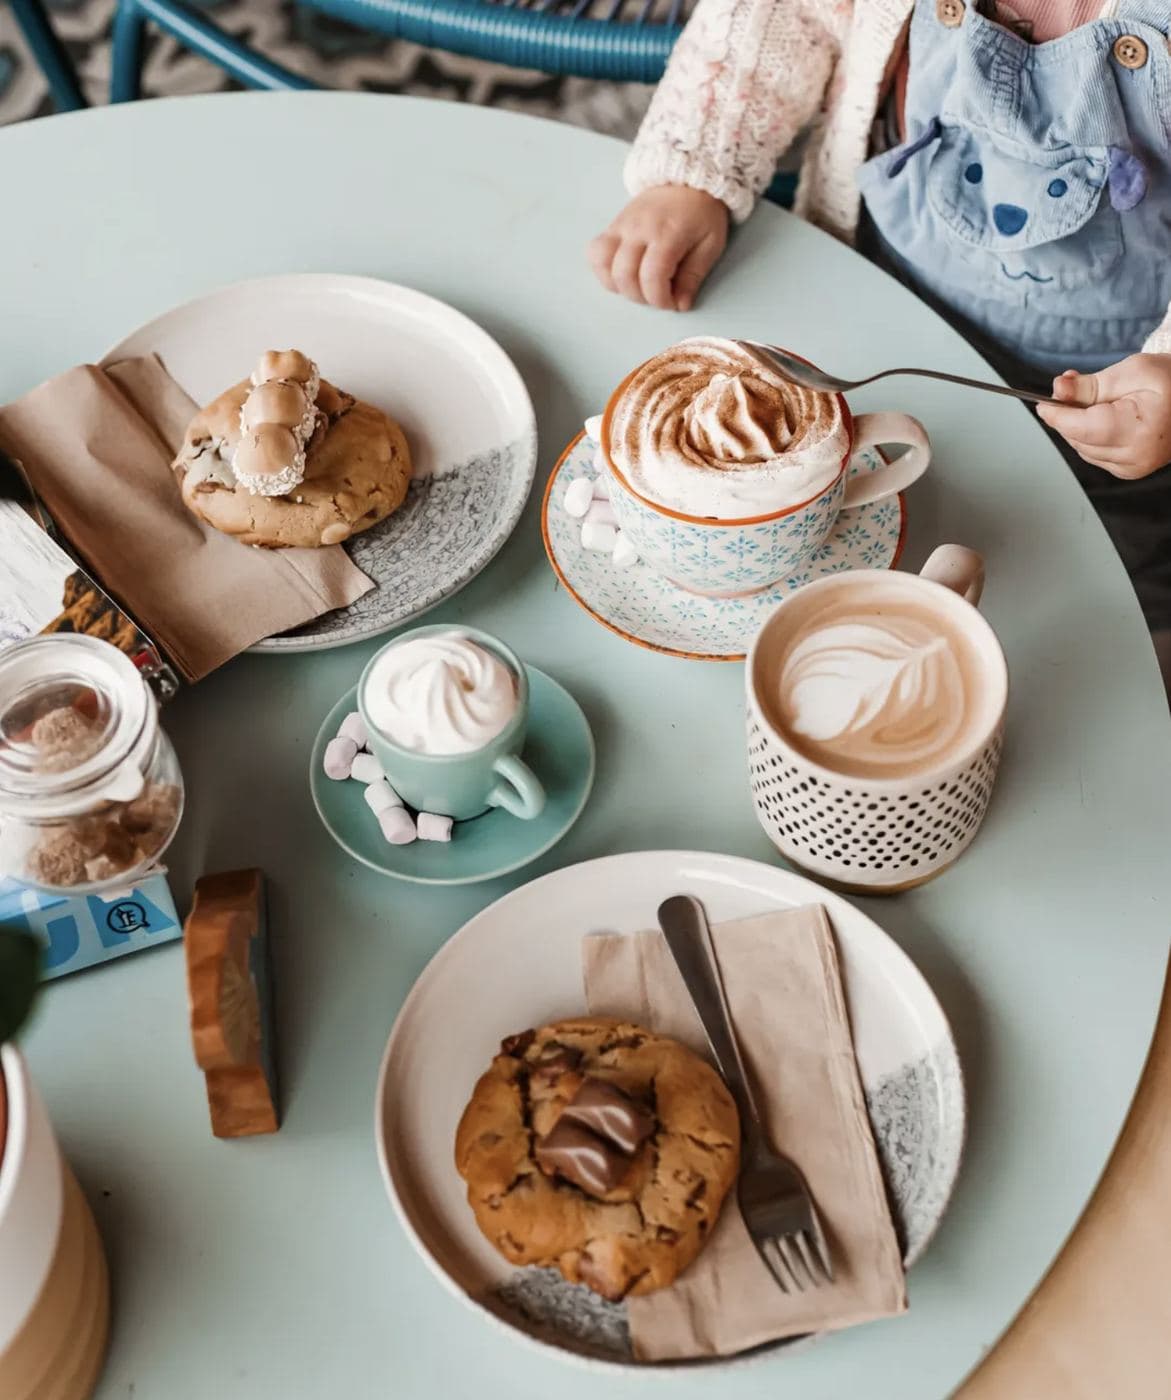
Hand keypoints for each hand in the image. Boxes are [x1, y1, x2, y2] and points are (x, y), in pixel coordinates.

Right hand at [588, 186, 728, 311]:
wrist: (686, 180)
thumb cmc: (701, 213)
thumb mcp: (710, 244)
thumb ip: (693, 276)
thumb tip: (680, 304)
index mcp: (667, 233)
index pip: (652, 276)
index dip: (659, 299)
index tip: (671, 303)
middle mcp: (638, 229)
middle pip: (624, 275)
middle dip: (640, 297)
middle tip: (657, 295)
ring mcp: (621, 226)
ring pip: (603, 264)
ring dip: (618, 286)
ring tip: (638, 286)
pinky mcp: (612, 227)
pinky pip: (595, 253)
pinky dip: (603, 271)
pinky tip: (621, 275)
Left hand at [1036, 354, 1170, 478]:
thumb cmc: (1170, 382)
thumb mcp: (1132, 372)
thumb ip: (1091, 384)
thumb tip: (1057, 390)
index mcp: (1141, 430)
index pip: (1083, 429)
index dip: (1058, 416)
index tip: (1043, 404)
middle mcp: (1137, 456)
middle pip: (1079, 439)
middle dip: (1068, 415)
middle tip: (1071, 389)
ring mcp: (1133, 468)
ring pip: (1082, 448)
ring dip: (1078, 426)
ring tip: (1096, 401)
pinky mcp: (1129, 471)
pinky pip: (1093, 454)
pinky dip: (1089, 437)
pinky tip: (1104, 418)